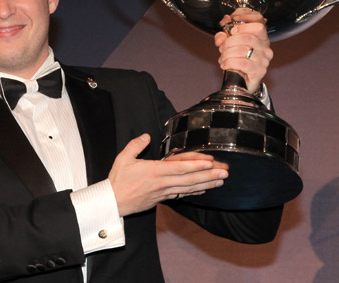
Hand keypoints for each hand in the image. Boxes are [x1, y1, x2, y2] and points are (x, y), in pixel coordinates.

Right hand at [108, 134, 227, 216]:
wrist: (113, 202)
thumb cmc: (118, 180)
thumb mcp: (123, 158)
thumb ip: (136, 145)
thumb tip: (146, 136)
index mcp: (154, 171)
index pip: (179, 168)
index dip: (196, 165)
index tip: (210, 162)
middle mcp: (162, 183)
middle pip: (189, 179)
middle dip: (209, 175)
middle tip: (225, 172)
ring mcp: (164, 192)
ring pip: (189, 188)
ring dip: (206, 184)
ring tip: (221, 181)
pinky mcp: (162, 199)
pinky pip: (182, 195)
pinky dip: (194, 193)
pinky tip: (205, 190)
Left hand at [214, 8, 272, 93]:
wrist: (242, 81)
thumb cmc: (238, 61)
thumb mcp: (230, 45)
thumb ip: (224, 36)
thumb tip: (221, 35)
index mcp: (261, 38)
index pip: (258, 25)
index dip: (243, 24)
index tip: (231, 29)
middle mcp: (265, 48)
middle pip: (246, 37)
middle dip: (229, 42)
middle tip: (222, 48)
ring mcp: (264, 60)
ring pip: (243, 50)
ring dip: (227, 54)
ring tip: (222, 58)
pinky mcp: (259, 71)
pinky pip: (242, 63)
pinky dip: (229, 62)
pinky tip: (224, 64)